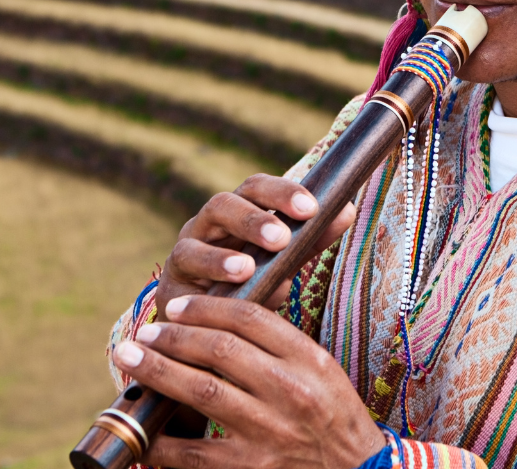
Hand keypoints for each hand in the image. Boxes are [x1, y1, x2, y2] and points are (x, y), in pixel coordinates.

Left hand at [113, 295, 385, 468]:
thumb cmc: (336, 421)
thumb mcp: (322, 372)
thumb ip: (280, 345)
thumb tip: (220, 320)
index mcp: (309, 360)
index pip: (249, 318)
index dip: (205, 308)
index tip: (177, 306)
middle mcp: (289, 391)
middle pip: (219, 348)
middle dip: (174, 335)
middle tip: (146, 331)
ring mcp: (268, 431)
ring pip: (201, 390)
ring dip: (158, 370)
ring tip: (131, 358)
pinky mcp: (249, 468)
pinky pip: (192, 453)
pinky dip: (161, 440)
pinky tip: (141, 431)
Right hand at [155, 174, 357, 315]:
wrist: (202, 327)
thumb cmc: (246, 286)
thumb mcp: (280, 264)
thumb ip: (308, 240)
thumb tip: (345, 209)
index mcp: (239, 213)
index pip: (257, 189)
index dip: (282, 192)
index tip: (312, 207)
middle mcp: (211, 223)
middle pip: (227, 201)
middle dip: (257, 214)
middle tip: (283, 235)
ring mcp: (188, 246)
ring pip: (202, 229)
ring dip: (229, 246)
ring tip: (249, 265)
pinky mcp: (171, 278)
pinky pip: (187, 263)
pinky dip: (213, 267)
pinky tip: (237, 278)